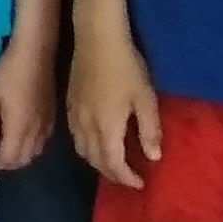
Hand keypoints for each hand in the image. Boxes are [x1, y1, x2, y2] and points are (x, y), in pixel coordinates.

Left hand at [0, 38, 54, 171]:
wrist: (35, 54)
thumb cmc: (8, 74)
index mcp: (19, 129)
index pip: (8, 159)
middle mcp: (36, 132)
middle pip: (23, 160)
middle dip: (6, 163)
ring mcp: (47, 125)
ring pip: (35, 153)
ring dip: (19, 156)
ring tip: (4, 146)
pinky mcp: (53, 117)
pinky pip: (43, 142)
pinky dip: (31, 147)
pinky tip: (21, 135)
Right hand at [70, 29, 159, 188]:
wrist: (97, 38)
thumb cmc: (126, 66)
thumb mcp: (145, 98)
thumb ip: (149, 130)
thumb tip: (153, 158)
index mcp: (106, 127)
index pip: (114, 164)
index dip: (127, 178)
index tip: (141, 183)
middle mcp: (86, 127)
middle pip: (96, 161)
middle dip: (113, 174)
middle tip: (129, 177)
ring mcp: (74, 116)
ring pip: (82, 151)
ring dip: (98, 163)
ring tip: (114, 164)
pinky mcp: (69, 105)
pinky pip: (75, 137)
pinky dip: (86, 148)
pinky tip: (96, 142)